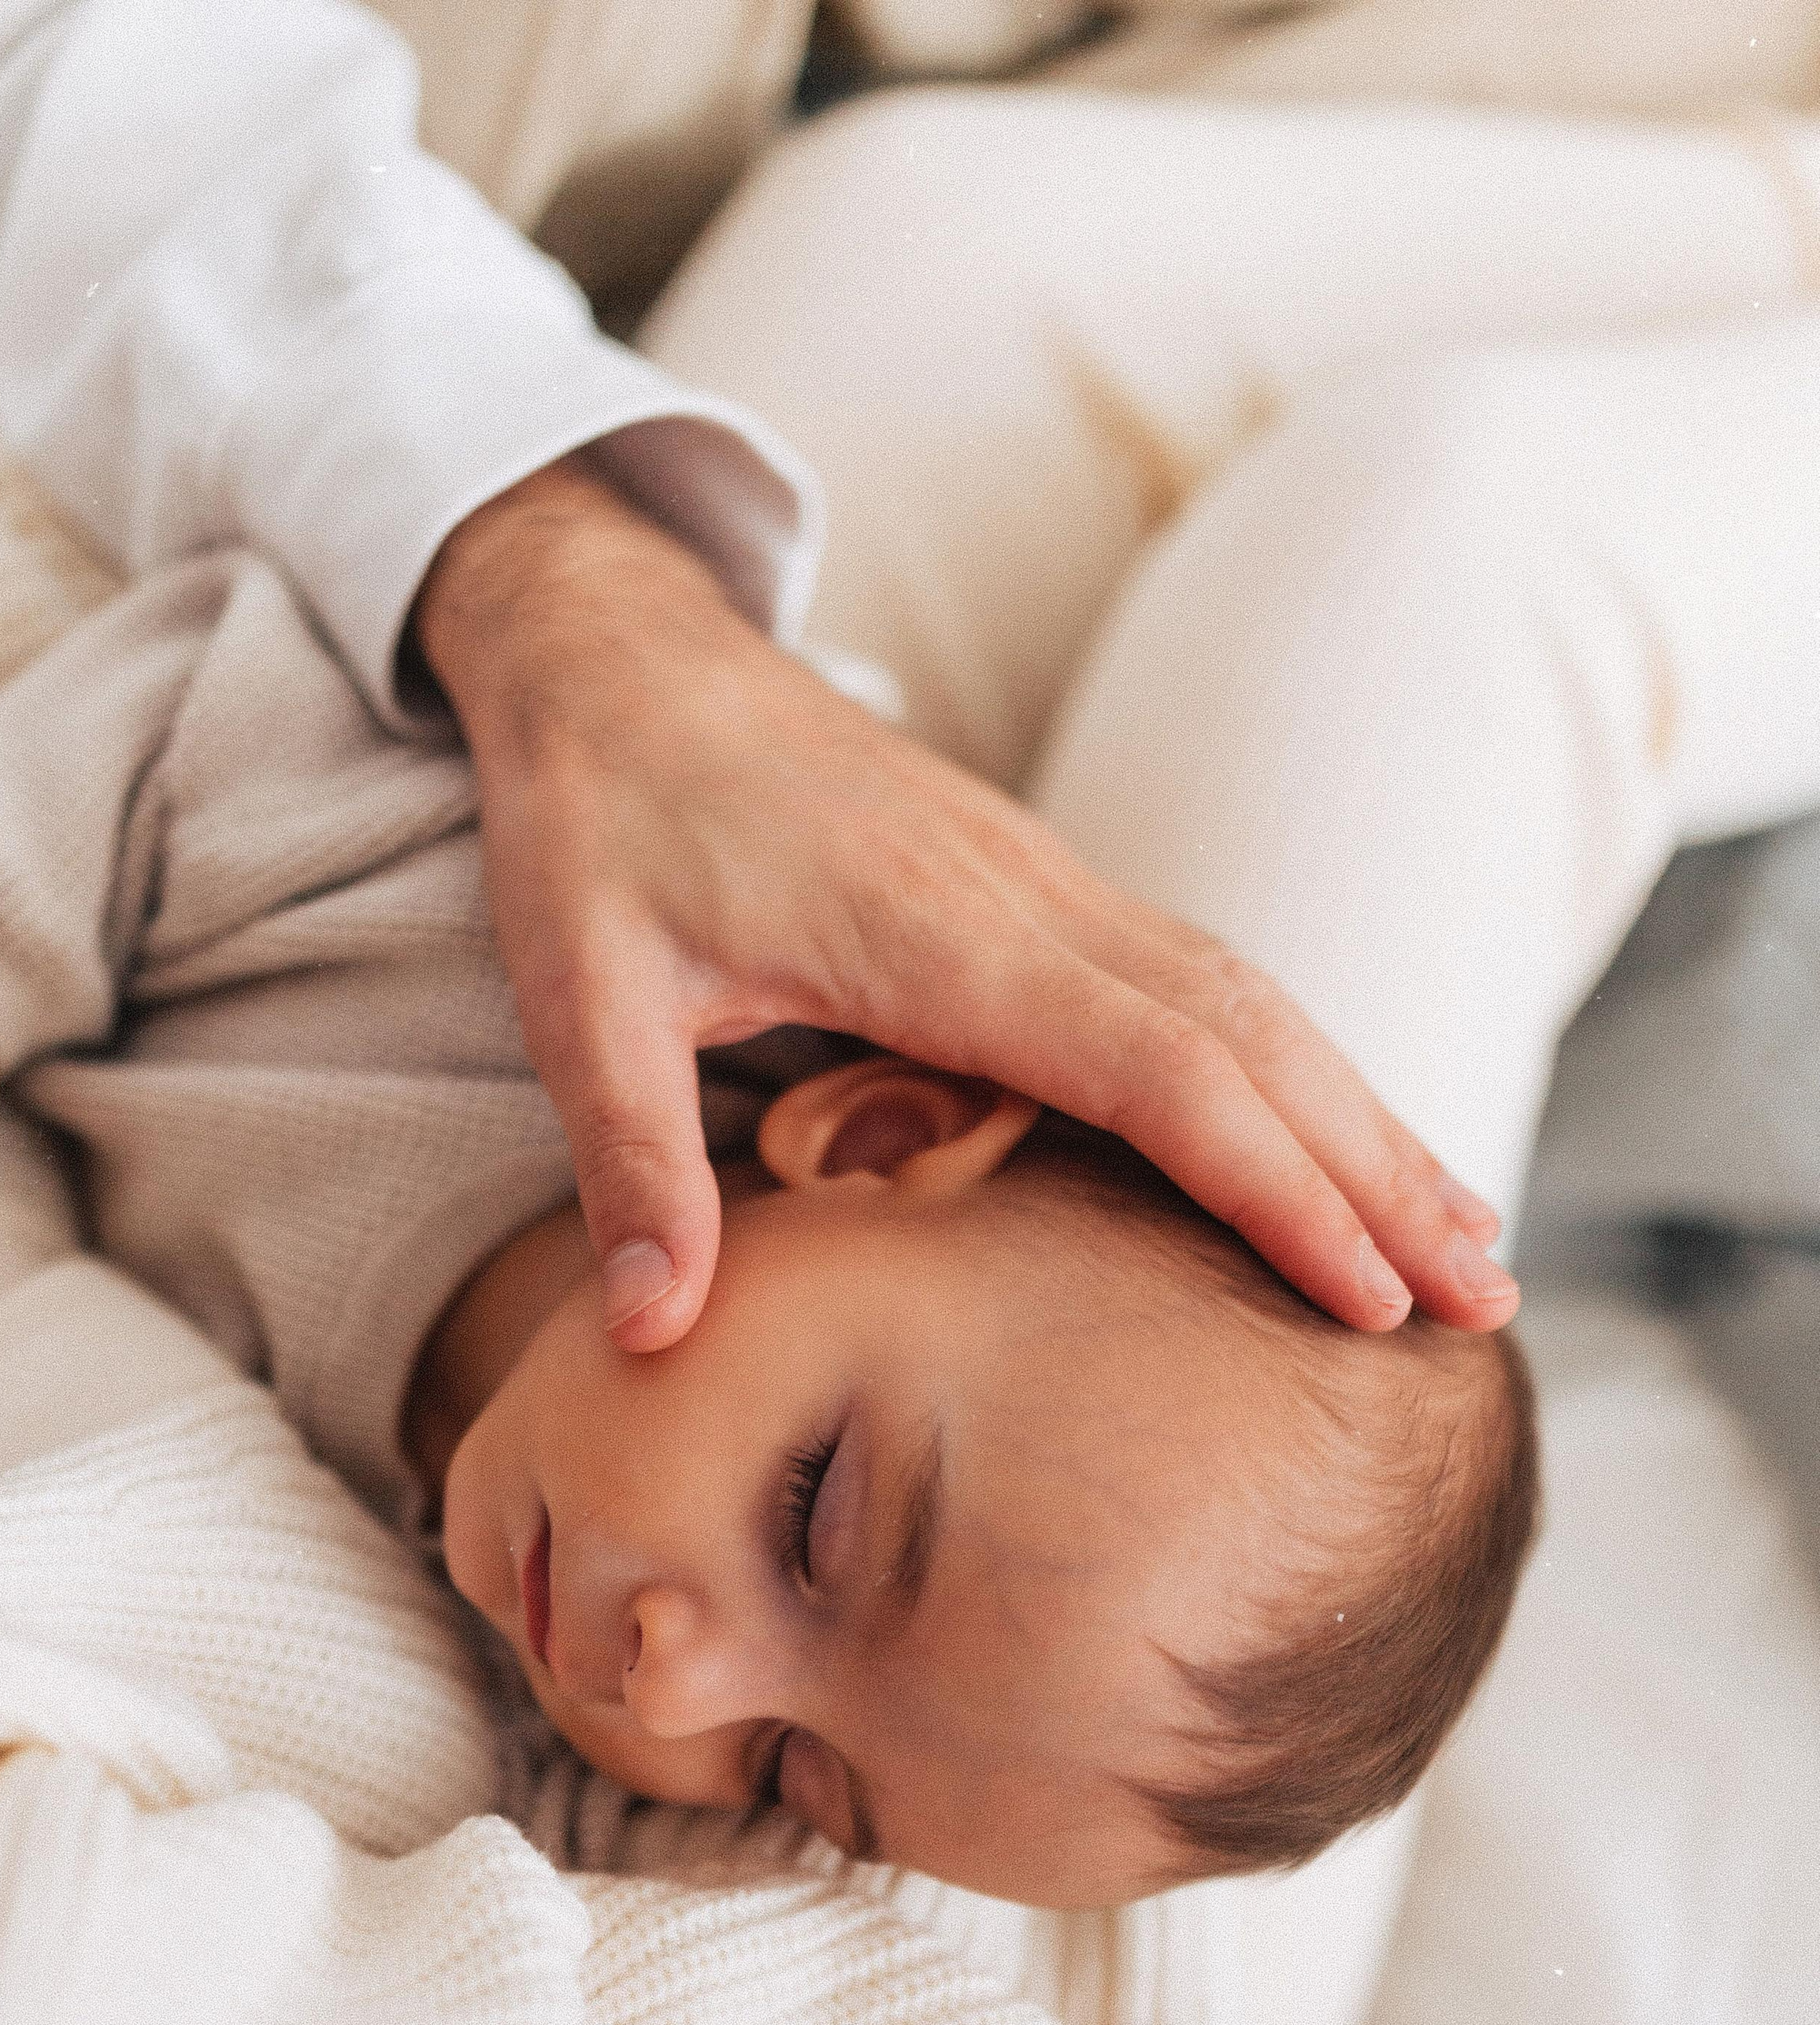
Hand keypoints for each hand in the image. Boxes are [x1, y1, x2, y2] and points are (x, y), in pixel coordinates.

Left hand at [417, 461, 1514, 1354]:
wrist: (615, 651)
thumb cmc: (597, 815)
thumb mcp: (581, 989)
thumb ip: (628, 1159)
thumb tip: (655, 1333)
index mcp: (941, 933)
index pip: (1160, 1068)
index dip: (1277, 1183)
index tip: (1374, 1291)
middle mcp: (1031, 900)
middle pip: (1254, 1038)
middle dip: (1377, 1167)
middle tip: (1483, 1295)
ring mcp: (1047, 886)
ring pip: (1251, 1004)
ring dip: (1360, 1116)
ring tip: (1461, 1234)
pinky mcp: (1036, 890)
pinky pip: (1201, 986)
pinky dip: (1292, 1071)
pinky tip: (1334, 1141)